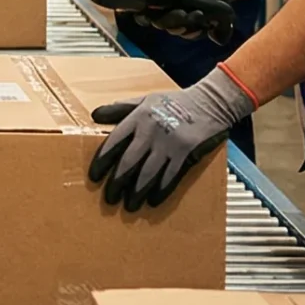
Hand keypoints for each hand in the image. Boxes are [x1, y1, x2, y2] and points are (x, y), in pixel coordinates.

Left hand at [85, 69, 252, 211]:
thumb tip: (95, 115)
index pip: (114, 141)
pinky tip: (153, 200)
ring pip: (148, 172)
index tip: (94, 177)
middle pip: (128, 161)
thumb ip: (120, 108)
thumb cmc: (175, 101)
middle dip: (117, 182)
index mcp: (137, 117)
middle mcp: (150, 130)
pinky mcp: (185, 152)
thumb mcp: (145, 99)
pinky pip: (170, 175)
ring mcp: (168, 142)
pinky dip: (161, 189)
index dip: (102, 161)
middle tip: (109, 198)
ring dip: (137, 191)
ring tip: (129, 205)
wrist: (210, 101)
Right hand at [142, 0, 246, 40]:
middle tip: (182, 13)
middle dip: (167, 20)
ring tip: (197, 15)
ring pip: (172, 29)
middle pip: (156, 21)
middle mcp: (163, 7)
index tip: (148, 12)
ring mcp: (177, 16)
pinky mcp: (192, 24)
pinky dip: (195, 31)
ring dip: (182, 26)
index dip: (140, 12)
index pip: (140, 6)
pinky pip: (190, 33)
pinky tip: (205, 24)